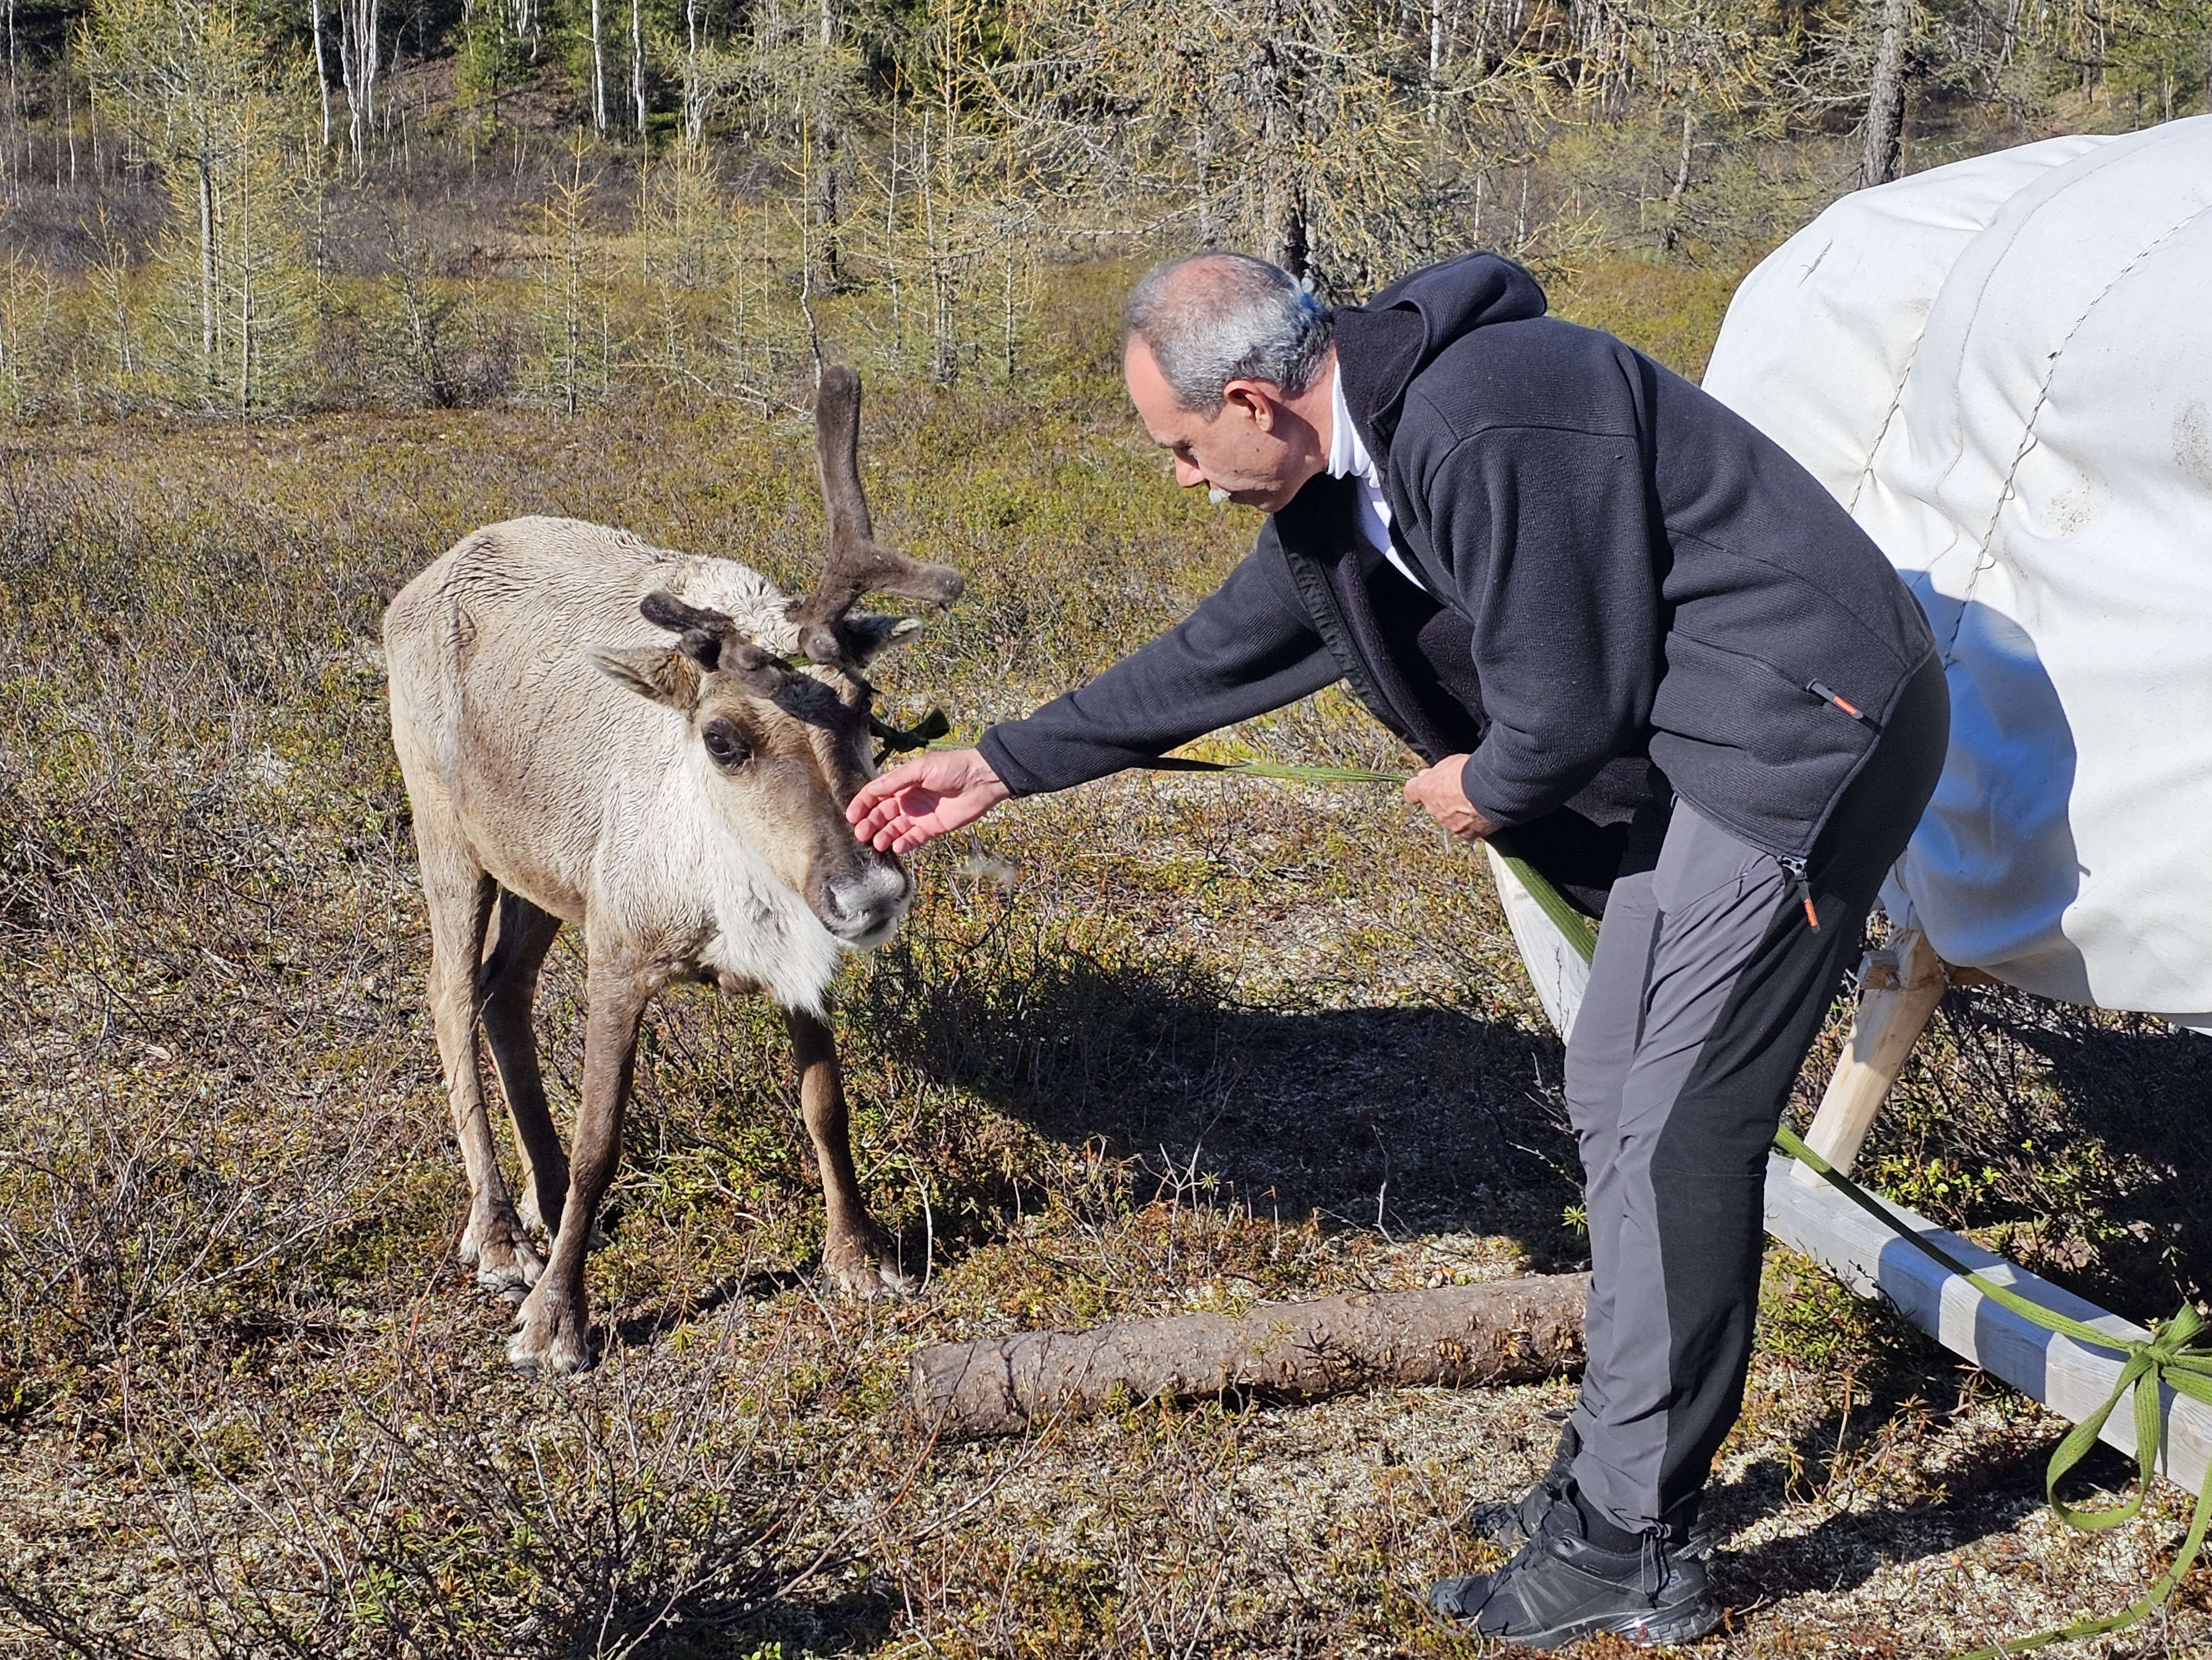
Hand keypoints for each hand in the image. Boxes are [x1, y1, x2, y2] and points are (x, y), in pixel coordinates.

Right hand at [847, 748, 1010, 853]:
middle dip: (870, 823)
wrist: (982, 779)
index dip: (862, 804)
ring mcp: (919, 815)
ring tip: (877, 843)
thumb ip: (896, 780)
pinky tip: (896, 847)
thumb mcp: (921, 768)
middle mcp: (908, 800)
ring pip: (895, 829)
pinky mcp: (932, 828)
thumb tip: (872, 791)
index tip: (851, 815)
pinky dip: (903, 844)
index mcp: (903, 783)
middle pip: (882, 814)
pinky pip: (913, 839)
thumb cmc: (952, 767)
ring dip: (884, 836)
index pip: (876, 794)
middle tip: (860, 834)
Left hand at [1403, 753, 1498, 840]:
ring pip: (1450, 819)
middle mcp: (1433, 809)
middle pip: (1433, 806)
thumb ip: (1436, 772)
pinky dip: (1472, 824)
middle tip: (1460, 791)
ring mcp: (1448, 824)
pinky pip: (1466, 830)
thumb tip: (1426, 775)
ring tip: (1475, 802)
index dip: (1416, 791)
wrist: (1491, 789)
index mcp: (1425, 789)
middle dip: (1443, 800)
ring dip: (1458, 813)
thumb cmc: (1469, 771)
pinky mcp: (1466, 834)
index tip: (1423, 787)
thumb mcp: (1449, 762)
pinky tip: (1482, 815)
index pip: (1410, 792)